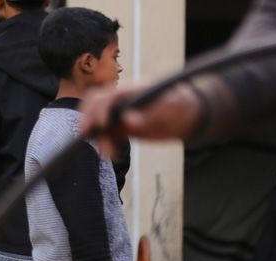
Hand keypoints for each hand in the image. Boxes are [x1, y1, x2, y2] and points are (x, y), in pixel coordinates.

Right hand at [79, 83, 204, 159]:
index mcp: (134, 90)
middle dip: (88, 118)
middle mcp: (122, 99)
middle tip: (88, 135)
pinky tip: (112, 154)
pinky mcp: (120, 127)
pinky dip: (103, 143)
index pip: (110, 95)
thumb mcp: (171, 108)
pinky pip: (104, 133)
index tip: (102, 125)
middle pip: (95, 102)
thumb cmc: (182, 107)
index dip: (102, 108)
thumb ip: (150, 113)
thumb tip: (129, 120)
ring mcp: (119, 112)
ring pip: (96, 119)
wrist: (187, 117)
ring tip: (108, 153)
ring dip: (96, 135)